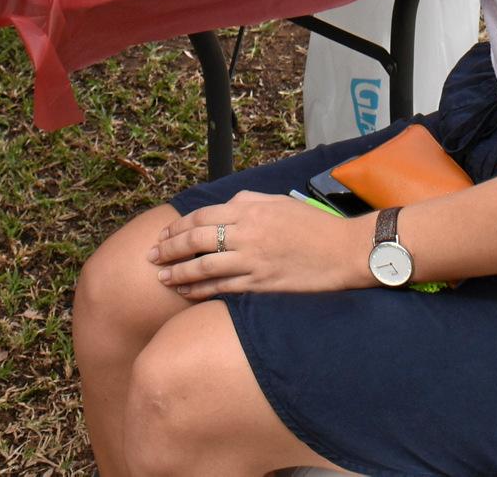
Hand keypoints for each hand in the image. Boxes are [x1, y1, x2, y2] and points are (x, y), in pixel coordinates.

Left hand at [150, 190, 369, 300]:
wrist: (345, 250)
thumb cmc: (314, 225)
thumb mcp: (279, 202)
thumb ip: (248, 202)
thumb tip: (225, 207)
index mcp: (250, 210)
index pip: (201, 217)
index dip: (177, 228)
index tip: (162, 236)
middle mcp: (246, 233)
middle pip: (195, 241)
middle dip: (168, 250)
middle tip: (151, 257)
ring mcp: (253, 261)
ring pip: (204, 267)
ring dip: (178, 273)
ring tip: (161, 278)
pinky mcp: (262, 285)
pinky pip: (223, 288)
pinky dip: (201, 291)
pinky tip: (187, 294)